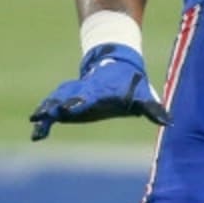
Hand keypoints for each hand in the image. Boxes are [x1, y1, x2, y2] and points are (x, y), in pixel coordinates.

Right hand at [29, 43, 170, 140]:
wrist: (114, 67)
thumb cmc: (131, 84)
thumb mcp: (143, 95)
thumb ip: (152, 109)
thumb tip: (168, 121)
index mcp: (101, 90)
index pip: (90, 95)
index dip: (82, 101)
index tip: (72, 106)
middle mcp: (84, 91)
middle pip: (69, 97)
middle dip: (59, 104)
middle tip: (47, 112)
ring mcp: (73, 95)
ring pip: (56, 101)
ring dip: (46, 110)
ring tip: (35, 121)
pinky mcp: (68, 103)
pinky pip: (52, 112)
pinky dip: (44, 122)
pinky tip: (36, 136)